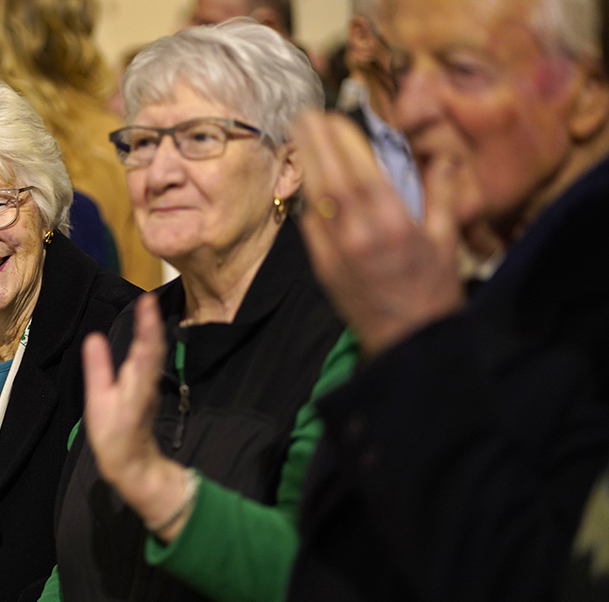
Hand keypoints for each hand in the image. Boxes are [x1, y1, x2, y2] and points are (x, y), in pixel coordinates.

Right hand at [83, 294, 191, 540]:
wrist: (132, 462)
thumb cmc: (113, 435)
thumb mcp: (99, 404)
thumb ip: (98, 370)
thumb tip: (93, 337)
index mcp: (137, 384)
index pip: (145, 347)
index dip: (148, 324)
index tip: (148, 301)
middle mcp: (148, 381)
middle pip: (154, 346)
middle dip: (152, 322)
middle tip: (149, 297)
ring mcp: (151, 385)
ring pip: (156, 353)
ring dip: (153, 329)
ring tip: (149, 307)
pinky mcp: (149, 389)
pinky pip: (153, 360)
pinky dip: (151, 342)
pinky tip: (148, 332)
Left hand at [292, 111, 463, 356]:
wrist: (410, 343)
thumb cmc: (433, 291)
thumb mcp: (446, 240)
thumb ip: (441, 194)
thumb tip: (441, 157)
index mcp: (395, 226)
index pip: (362, 173)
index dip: (344, 143)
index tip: (333, 117)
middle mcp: (361, 237)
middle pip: (332, 180)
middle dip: (316, 144)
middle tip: (304, 114)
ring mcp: (337, 254)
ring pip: (316, 201)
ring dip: (306, 165)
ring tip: (299, 135)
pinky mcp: (324, 269)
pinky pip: (310, 228)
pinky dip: (307, 201)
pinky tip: (304, 179)